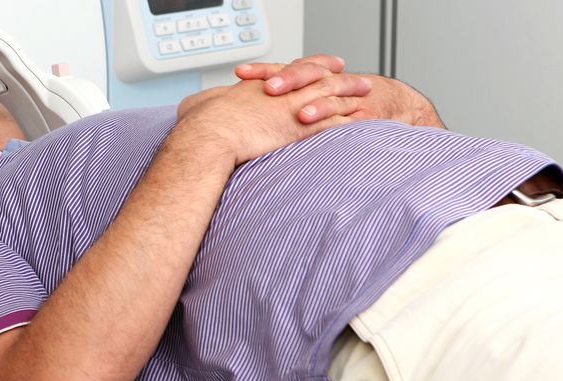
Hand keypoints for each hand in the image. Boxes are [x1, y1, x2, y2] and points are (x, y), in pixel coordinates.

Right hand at [176, 76, 370, 162]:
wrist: (209, 134)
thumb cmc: (201, 123)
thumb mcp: (200, 104)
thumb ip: (207, 102)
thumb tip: (194, 104)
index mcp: (263, 84)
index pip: (295, 69)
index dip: (314, 65)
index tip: (329, 64)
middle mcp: (282, 92)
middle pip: (320, 79)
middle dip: (342, 78)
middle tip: (358, 78)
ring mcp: (293, 108)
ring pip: (332, 98)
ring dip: (351, 97)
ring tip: (368, 98)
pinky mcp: (299, 128)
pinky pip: (332, 125)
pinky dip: (348, 125)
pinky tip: (361, 127)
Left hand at [236, 55, 444, 127]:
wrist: (393, 108)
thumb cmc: (342, 108)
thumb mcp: (310, 102)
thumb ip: (282, 104)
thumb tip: (243, 107)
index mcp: (312, 79)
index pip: (285, 69)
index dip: (263, 70)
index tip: (240, 73)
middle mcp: (327, 82)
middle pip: (305, 74)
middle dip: (285, 79)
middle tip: (267, 86)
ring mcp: (345, 97)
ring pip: (325, 91)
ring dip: (306, 98)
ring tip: (290, 107)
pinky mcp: (359, 114)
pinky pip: (343, 114)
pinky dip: (327, 116)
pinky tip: (311, 120)